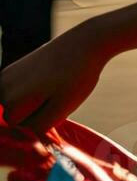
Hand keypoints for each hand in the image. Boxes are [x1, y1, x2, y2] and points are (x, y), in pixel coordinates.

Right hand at [0, 20, 114, 137]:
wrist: (85, 42)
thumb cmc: (77, 76)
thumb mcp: (62, 109)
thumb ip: (39, 127)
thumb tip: (24, 138)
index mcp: (11, 99)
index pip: (18, 128)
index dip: (40, 123)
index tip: (56, 108)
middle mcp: (1, 87)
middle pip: (14, 117)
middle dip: (35, 114)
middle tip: (57, 96)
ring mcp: (4, 77)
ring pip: (16, 106)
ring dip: (34, 105)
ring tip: (53, 89)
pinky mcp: (11, 70)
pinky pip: (19, 94)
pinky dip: (32, 94)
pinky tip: (48, 82)